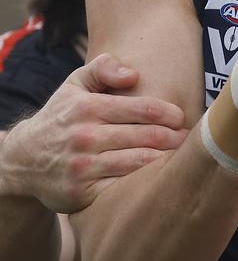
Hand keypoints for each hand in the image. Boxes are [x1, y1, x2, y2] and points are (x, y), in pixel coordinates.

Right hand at [0, 53, 187, 211]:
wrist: (22, 160)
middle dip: (174, 138)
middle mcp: (85, 136)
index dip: (170, 114)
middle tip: (192, 141)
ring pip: (137, 163)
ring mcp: (83, 166)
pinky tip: (159, 180)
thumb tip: (133, 74)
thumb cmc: (61, 117)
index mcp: (88, 107)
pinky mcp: (81, 192)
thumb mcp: (74, 85)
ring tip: (183, 159)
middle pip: (146, 136)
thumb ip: (102, 68)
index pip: (143, 108)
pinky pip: (121, 188)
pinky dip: (143, 184)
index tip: (183, 118)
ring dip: (165, 161)